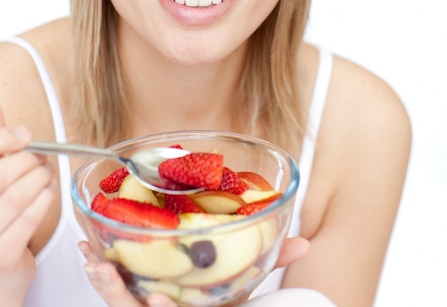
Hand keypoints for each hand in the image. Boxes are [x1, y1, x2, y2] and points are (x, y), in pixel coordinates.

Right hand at [0, 113, 54, 304]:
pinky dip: (44, 201)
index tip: (24, 135)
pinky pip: (27, 221)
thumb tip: (1, 113)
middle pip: (2, 173)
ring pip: (15, 196)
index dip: (5, 139)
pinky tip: (49, 192)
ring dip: (39, 178)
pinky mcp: (2, 256)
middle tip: (42, 157)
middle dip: (28, 160)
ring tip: (47, 172)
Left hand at [80, 236, 310, 306]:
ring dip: (102, 281)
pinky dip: (100, 270)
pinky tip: (89, 252)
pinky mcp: (135, 293)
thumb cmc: (222, 296)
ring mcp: (148, 306)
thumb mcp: (247, 285)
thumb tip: (304, 243)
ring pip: (119, 301)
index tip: (158, 298)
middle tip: (104, 271)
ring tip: (91, 260)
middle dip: (117, 294)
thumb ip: (271, 262)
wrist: (204, 303)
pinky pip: (113, 288)